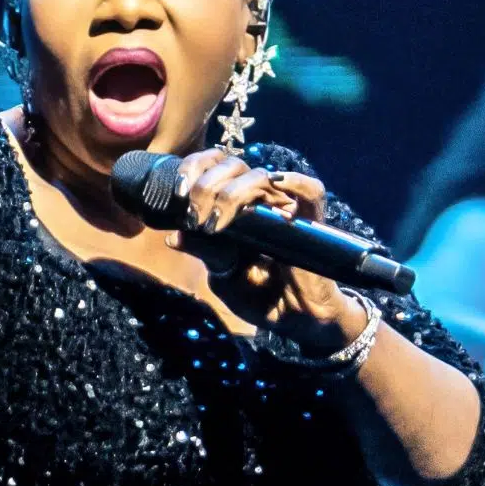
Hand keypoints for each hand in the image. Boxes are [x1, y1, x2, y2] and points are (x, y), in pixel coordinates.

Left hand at [164, 148, 359, 340]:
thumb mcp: (223, 276)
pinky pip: (311, 192)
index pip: (214, 165)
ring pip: (261, 177)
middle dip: (207, 186)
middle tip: (195, 217)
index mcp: (234, 205)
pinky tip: (276, 184)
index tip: (178, 193)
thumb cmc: (257, 295)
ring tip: (218, 222)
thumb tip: (173, 237)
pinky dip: (296, 183)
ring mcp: (284, 209)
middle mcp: (258, 200)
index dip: (194, 168)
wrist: (291, 320)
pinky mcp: (311, 222)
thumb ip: (205, 252)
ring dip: (234, 192)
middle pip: (233, 166)